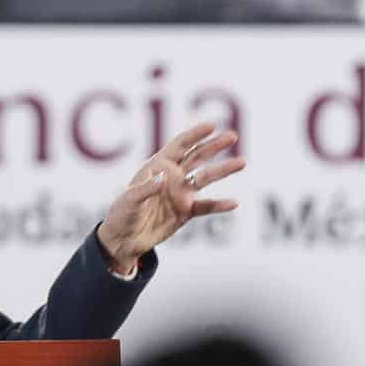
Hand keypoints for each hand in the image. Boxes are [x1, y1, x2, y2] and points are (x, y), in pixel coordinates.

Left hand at [95, 122, 245, 271]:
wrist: (125, 239)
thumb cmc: (122, 214)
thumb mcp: (130, 200)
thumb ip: (146, 189)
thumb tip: (164, 178)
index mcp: (158, 166)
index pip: (179, 145)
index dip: (194, 135)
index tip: (211, 126)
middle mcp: (172, 176)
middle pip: (197, 156)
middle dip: (214, 145)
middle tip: (232, 136)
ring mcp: (181, 193)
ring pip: (206, 178)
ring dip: (223, 169)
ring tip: (242, 162)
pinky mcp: (186, 211)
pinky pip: (206, 206)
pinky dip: (219, 205)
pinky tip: (234, 203)